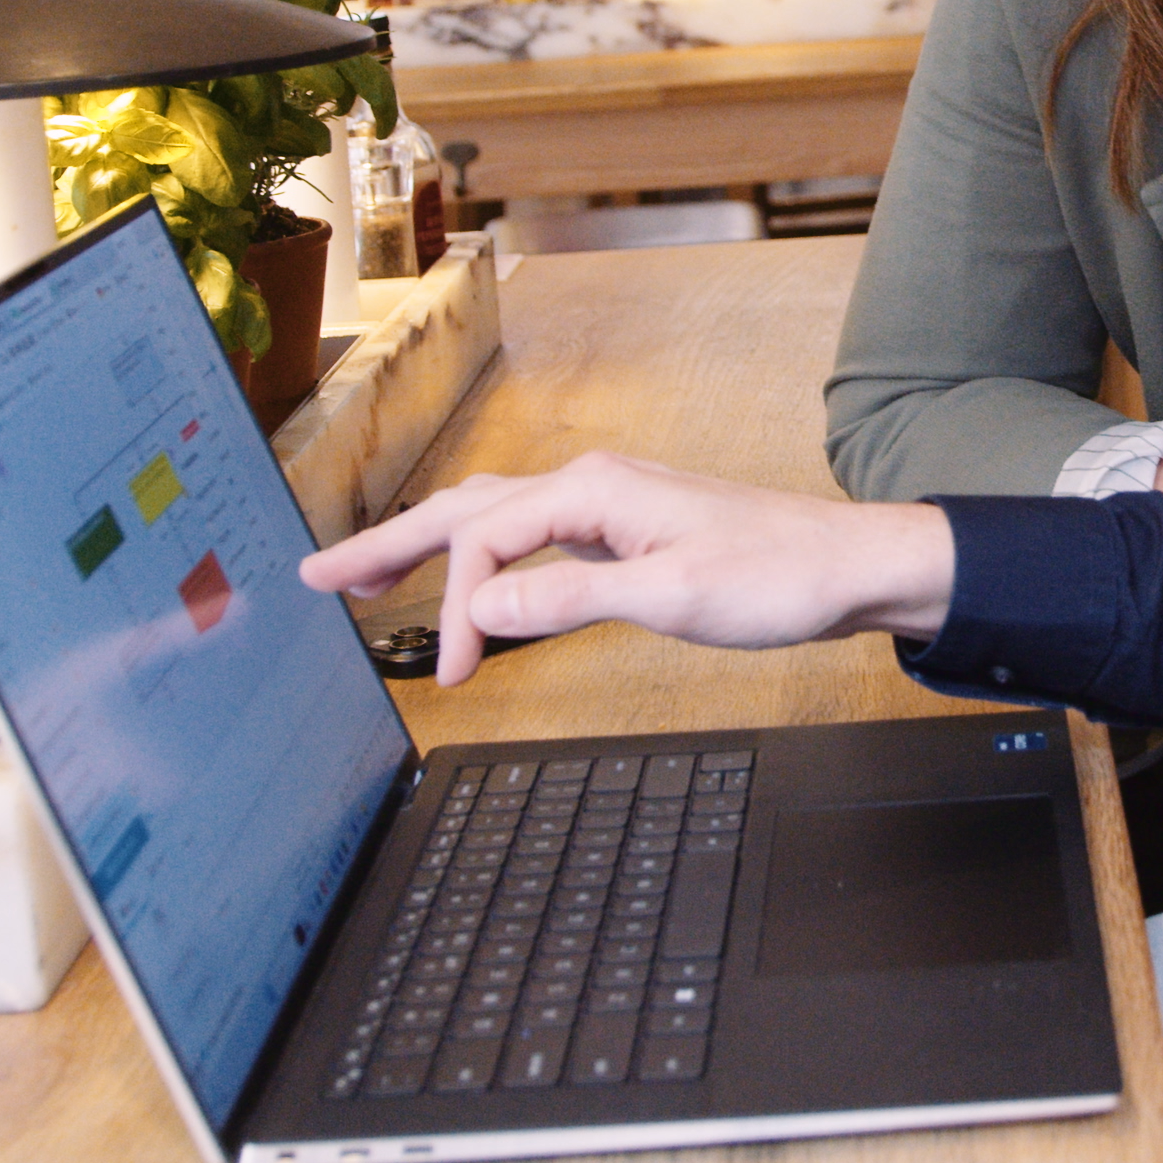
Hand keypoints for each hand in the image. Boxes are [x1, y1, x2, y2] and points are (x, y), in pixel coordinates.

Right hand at [296, 452, 952, 683]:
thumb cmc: (776, 578)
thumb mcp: (671, 598)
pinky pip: (528, 538)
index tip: (456, 676)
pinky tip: (474, 583)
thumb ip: (571, 600)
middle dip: (386, 545)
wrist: (848, 568)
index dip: (457, 613)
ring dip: (427, 546)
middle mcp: (589, 486)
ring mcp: (606, 506)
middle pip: (463, 512)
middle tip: (314, 577)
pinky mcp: (624, 531)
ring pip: (491, 520)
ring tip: (365, 576)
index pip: (484, 547)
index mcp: (591, 491)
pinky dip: (484, 560)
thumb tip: (483, 609)